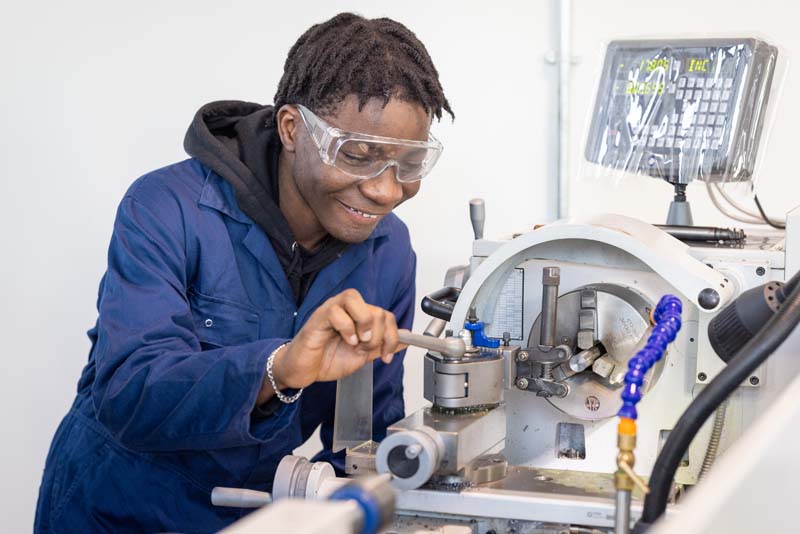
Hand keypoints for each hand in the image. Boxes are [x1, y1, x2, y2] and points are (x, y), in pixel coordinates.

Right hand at [257, 289, 405, 403]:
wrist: (303, 370)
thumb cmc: (327, 360)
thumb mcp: (362, 356)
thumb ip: (382, 347)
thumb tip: (406, 340)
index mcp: (358, 317)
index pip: (385, 315)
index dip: (391, 336)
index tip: (386, 355)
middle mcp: (346, 309)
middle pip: (375, 309)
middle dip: (377, 335)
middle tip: (366, 349)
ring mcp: (331, 310)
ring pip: (354, 298)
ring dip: (363, 325)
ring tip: (357, 342)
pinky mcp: (318, 318)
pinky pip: (336, 311)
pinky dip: (346, 328)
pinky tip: (345, 341)